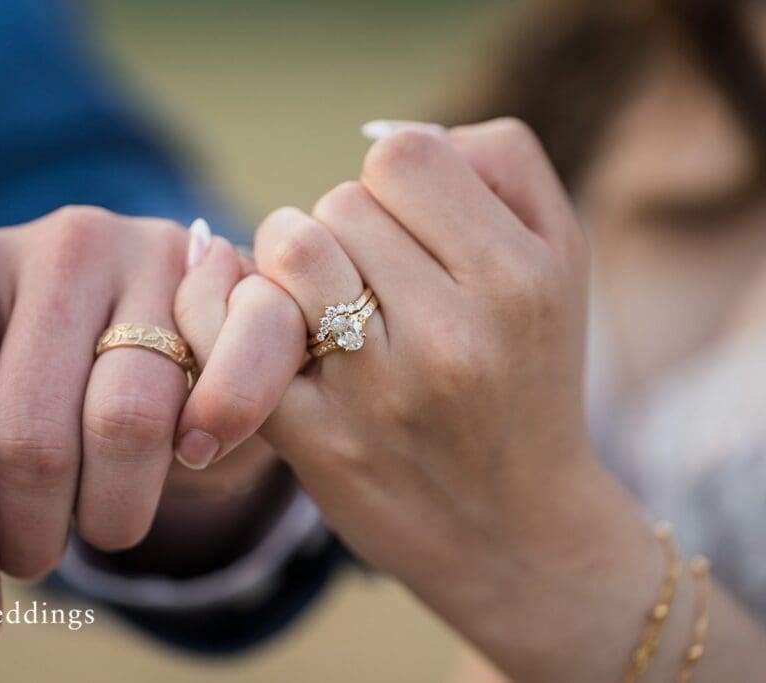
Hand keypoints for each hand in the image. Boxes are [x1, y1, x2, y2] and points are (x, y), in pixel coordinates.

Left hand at [0, 207, 295, 645]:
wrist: (156, 312)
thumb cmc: (45, 380)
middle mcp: (54, 244)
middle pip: (30, 442)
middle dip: (28, 538)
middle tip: (32, 560)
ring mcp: (148, 250)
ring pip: (127, 425)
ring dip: (111, 513)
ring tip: (98, 525)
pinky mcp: (226, 277)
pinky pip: (224, 388)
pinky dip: (207, 446)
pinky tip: (191, 460)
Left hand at [244, 120, 671, 680]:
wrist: (520, 535)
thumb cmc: (531, 380)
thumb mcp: (561, 261)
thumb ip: (500, 164)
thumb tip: (385, 132)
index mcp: (517, 277)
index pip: (402, 155)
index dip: (391, 180)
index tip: (404, 227)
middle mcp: (454, 332)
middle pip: (338, 202)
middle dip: (343, 230)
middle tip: (370, 281)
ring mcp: (379, 390)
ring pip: (288, 249)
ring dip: (290, 264)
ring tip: (321, 302)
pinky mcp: (317, 439)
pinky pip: (234, 330)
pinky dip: (223, 309)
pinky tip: (251, 319)